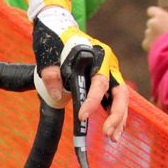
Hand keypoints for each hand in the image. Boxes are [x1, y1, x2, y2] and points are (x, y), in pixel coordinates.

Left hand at [32, 13, 128, 141]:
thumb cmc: (55, 40)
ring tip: (112, 138)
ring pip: (121, 98)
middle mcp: (108, 64)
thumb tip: (58, 94)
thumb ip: (50, 73)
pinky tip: (113, 130)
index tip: (82, 117)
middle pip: (120, 92)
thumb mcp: (47, 54)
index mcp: (97, 55)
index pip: (99, 82)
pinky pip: (114, 99)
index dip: (93, 101)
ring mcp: (109, 72)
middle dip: (116, 114)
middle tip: (107, 134)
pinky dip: (115, 115)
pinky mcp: (105, 80)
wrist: (59, 29)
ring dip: (119, 118)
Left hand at [143, 5, 167, 52]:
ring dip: (154, 35)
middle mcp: (152, 23)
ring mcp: (148, 34)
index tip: (160, 17)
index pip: (152, 10)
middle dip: (157, 26)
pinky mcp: (146, 44)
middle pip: (151, 22)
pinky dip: (152, 45)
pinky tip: (161, 48)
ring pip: (149, 33)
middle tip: (166, 32)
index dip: (155, 13)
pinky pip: (147, 42)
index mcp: (161, 16)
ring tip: (165, 42)